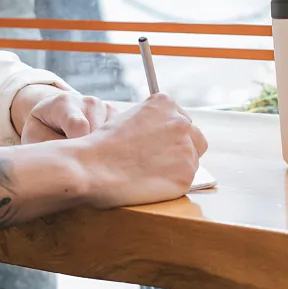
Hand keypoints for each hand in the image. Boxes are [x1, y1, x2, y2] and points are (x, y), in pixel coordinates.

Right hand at [0, 93, 206, 228]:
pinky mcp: (186, 175)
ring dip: (177, 168)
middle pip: (196, 139)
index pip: (183, 120)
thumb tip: (163, 136)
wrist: (92, 168)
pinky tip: (150, 184)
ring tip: (148, 174)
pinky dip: (171, 185)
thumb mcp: (128, 118)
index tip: (158, 147)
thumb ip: (152, 121)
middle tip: (159, 163)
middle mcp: (181, 122)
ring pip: (192, 161)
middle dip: (182, 150)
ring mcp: (186, 149)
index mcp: (165, 103)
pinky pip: (185, 181)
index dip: (171, 136)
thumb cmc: (102, 146)